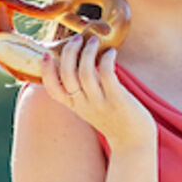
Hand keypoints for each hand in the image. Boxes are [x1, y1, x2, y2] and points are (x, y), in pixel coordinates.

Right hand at [41, 33, 155, 149]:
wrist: (134, 142)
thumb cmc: (115, 119)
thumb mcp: (93, 106)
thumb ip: (85, 88)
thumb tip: (82, 61)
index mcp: (75, 106)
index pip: (52, 89)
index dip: (46, 71)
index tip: (46, 54)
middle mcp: (84, 105)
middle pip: (67, 74)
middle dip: (69, 52)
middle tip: (78, 38)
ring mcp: (100, 103)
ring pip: (85, 72)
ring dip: (88, 51)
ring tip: (94, 40)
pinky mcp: (117, 99)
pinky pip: (106, 74)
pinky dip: (106, 59)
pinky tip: (111, 52)